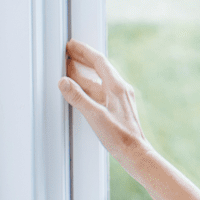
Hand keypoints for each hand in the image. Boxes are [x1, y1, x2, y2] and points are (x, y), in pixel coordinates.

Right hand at [59, 39, 151, 166]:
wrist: (135, 154)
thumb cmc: (120, 137)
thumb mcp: (95, 116)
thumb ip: (78, 98)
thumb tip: (64, 82)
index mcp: (117, 87)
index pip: (99, 62)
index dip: (84, 51)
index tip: (71, 45)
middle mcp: (120, 90)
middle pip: (99, 68)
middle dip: (83, 59)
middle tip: (68, 52)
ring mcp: (120, 99)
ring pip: (99, 81)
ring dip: (84, 74)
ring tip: (68, 68)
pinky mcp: (118, 109)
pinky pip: (101, 91)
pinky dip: (88, 87)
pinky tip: (80, 91)